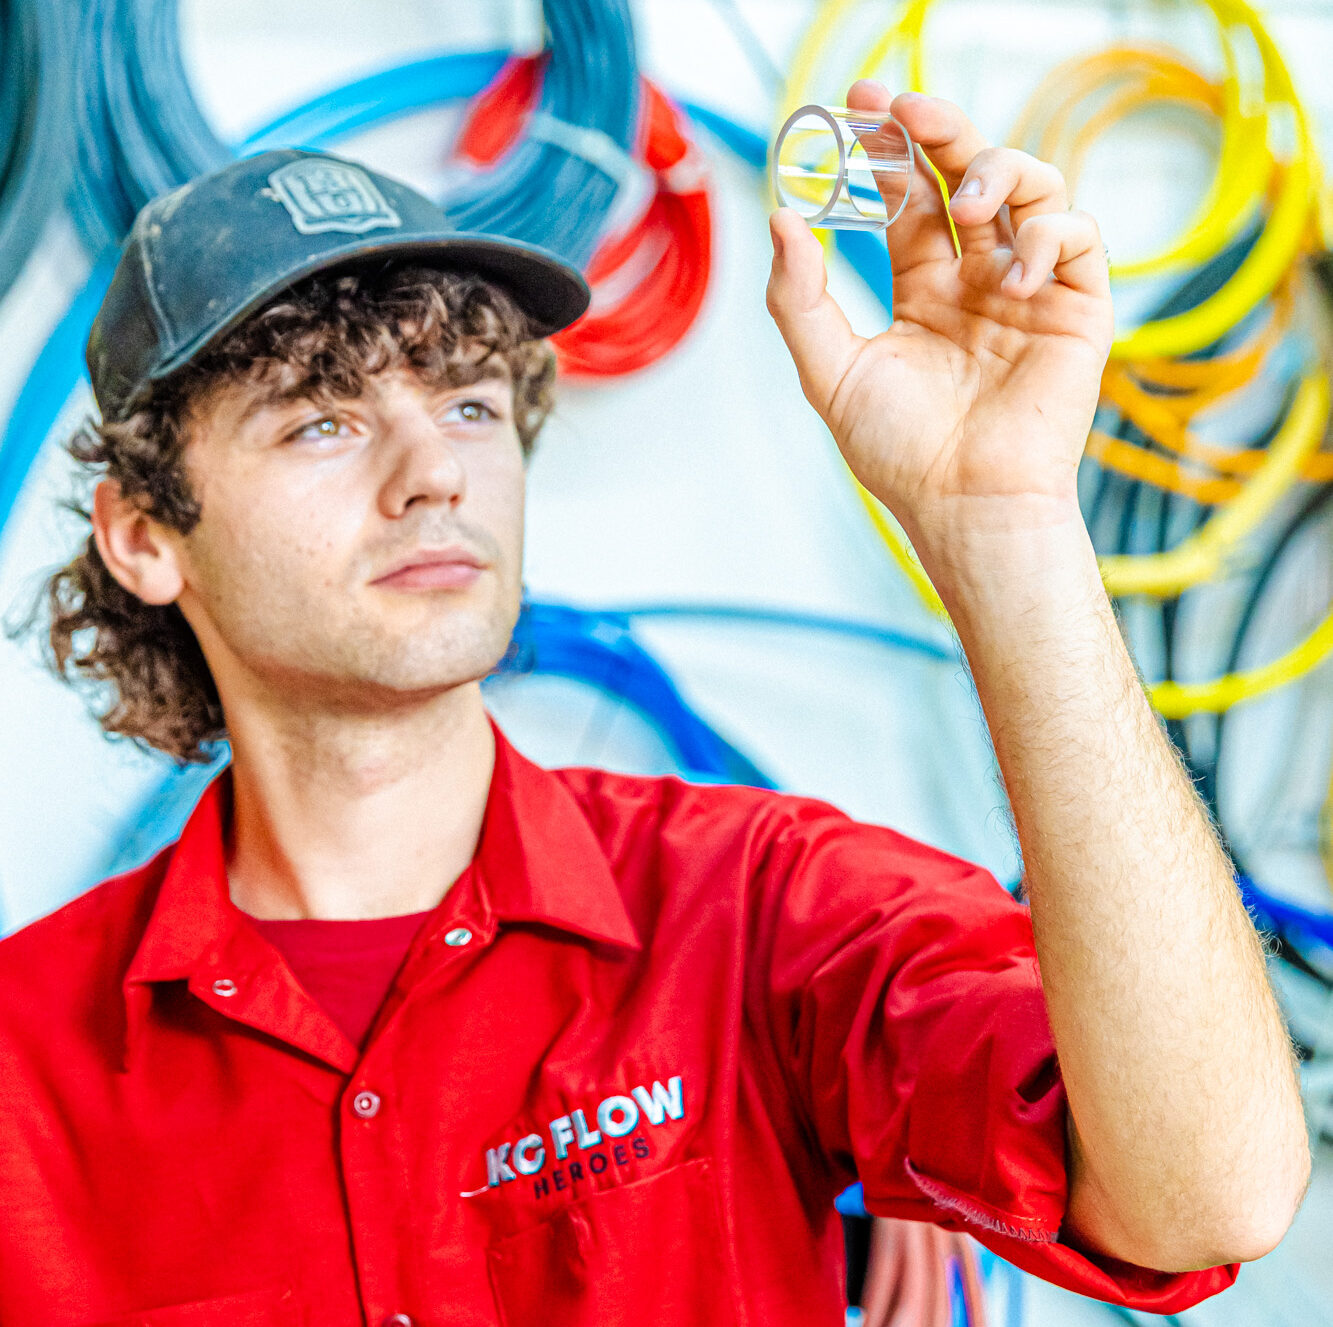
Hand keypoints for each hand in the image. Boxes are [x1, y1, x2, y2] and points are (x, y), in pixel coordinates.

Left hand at [766, 81, 1113, 557]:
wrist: (963, 506)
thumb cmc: (899, 453)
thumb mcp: (830, 371)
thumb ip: (799, 298)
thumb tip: (781, 219)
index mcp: (924, 290)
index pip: (911, 200)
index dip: (889, 152)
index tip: (858, 108)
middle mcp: (977, 281)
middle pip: (968, 175)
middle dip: (940, 131)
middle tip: (906, 106)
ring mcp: (1029, 291)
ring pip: (1031, 188)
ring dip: (998, 171)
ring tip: (966, 200)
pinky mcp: (1077, 309)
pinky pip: (1076, 238)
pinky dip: (1048, 237)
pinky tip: (1012, 278)